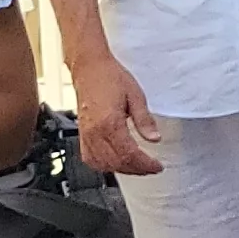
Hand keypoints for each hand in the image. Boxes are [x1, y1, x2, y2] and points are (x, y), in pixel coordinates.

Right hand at [70, 55, 164, 178]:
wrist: (89, 68)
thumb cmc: (110, 77)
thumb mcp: (136, 96)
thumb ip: (145, 121)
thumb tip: (155, 139)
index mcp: (109, 123)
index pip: (129, 154)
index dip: (145, 164)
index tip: (157, 166)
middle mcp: (94, 132)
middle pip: (116, 163)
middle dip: (137, 169)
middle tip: (151, 168)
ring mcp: (85, 135)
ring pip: (102, 164)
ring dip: (122, 169)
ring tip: (138, 167)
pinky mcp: (81, 134)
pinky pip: (90, 158)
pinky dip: (104, 165)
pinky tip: (116, 163)